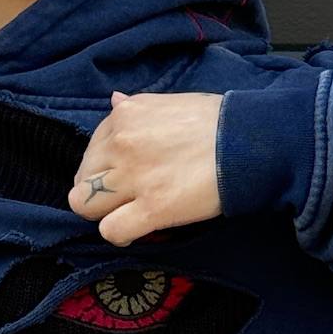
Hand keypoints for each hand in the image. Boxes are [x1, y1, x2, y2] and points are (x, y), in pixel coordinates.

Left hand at [67, 89, 224, 244]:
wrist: (250, 141)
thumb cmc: (218, 121)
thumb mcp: (171, 102)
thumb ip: (136, 107)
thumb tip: (114, 100)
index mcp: (124, 115)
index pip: (92, 149)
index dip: (106, 166)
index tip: (126, 173)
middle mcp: (121, 143)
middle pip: (82, 179)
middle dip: (98, 190)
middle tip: (124, 196)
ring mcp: (134, 176)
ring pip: (84, 205)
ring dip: (103, 212)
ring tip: (127, 212)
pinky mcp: (152, 207)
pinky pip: (111, 231)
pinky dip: (121, 233)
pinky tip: (137, 228)